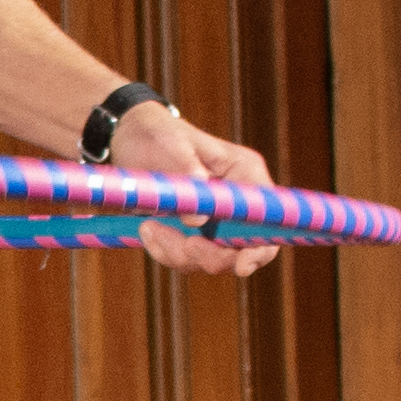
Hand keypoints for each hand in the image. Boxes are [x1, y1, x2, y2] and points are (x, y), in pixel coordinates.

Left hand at [111, 108, 285, 279]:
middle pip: (242, 248)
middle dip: (210, 256)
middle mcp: (237, 200)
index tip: (240, 265)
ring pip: (209, 258)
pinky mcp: (191, 230)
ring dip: (179, 253)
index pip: (269, 219)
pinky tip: (147, 229)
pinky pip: (185, 256)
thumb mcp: (171, 147)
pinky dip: (165, 251)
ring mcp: (215, 219)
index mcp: (244, 173)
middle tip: (183, 245)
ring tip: (149, 227)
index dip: (260, 248)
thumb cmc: (157, 135)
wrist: (131, 137)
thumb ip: (189, 177)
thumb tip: (198, 220)